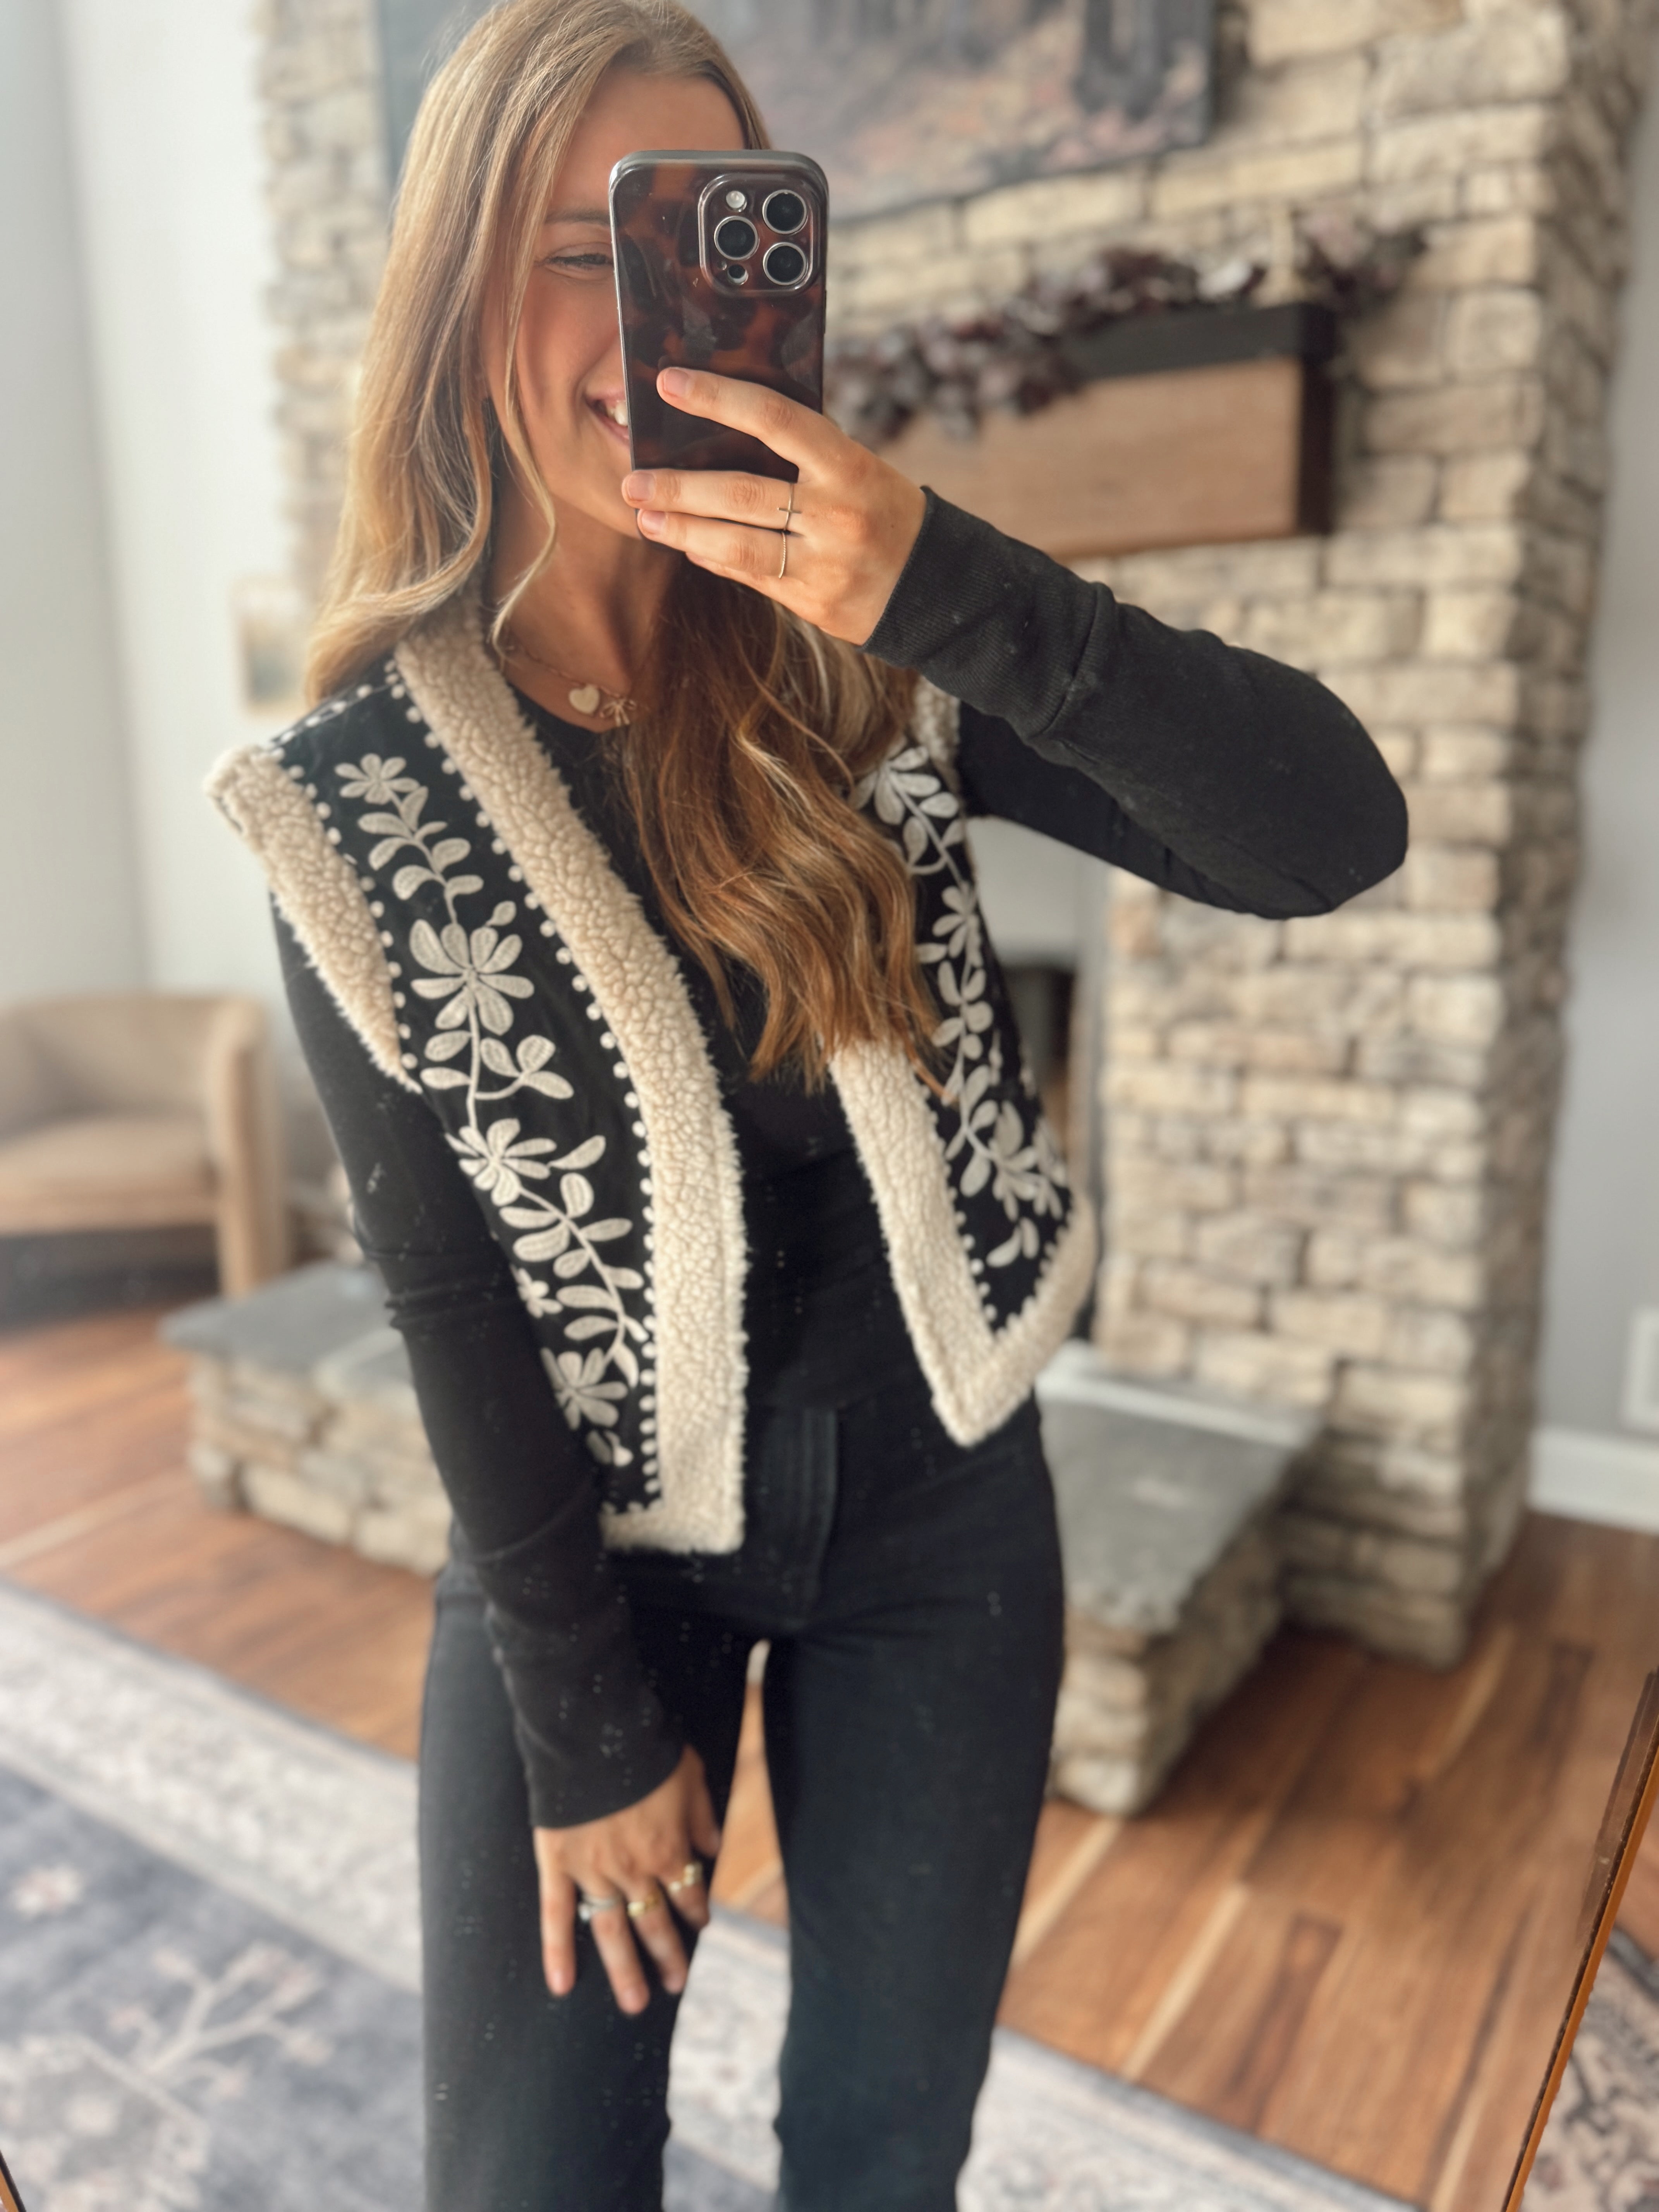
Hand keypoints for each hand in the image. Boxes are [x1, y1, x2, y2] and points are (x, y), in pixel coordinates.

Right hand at [533, 1747, 720, 2013]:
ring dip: (624, 1969)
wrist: (597, 1732)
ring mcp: (593, 1870)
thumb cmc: (647, 1747)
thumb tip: (714, 1849)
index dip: (696, 1911)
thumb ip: (702, 1816)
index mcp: (668, 1848)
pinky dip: (557, 1951)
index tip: (701, 1925)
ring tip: (635, 2004)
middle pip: (654, 1922)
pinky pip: (556, 1914)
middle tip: (675, 1985)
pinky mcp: (557, 1863)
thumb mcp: (691, 1775)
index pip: (688, 1893)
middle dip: (667, 1955)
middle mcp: (634, 1869)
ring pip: (611, 1929)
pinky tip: (561, 1985)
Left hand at [621, 366, 926, 646]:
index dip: (718, 398)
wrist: (934, 584)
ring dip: (683, 531)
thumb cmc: (885, 512)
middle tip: (633, 481)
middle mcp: (836, 513)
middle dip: (679, 487)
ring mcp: (824, 562)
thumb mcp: (858, 468)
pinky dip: (713, 558)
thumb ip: (803, 455)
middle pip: (741, 493)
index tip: (669, 383)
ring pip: (737, 544)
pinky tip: (687, 546)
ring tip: (646, 518)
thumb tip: (723, 435)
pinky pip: (750, 576)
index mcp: (848, 465)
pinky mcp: (813, 601)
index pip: (774, 419)